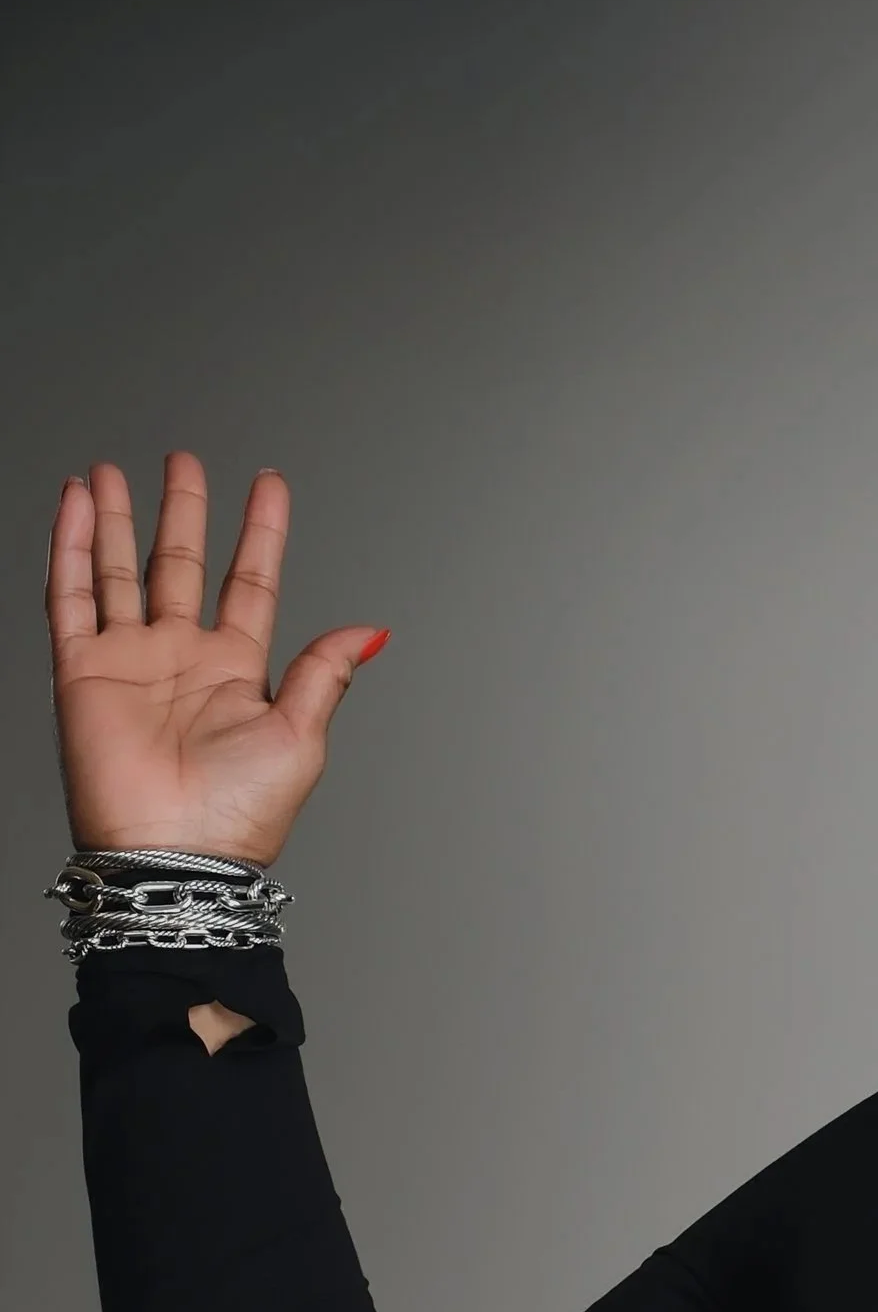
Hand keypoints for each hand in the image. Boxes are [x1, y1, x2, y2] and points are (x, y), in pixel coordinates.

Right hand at [46, 452, 386, 867]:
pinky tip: (78, 504)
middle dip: (183, 513)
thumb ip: (325, 672)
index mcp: (239, 670)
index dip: (260, 533)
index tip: (269, 484)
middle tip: (185, 461)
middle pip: (181, 565)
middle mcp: (183, 658)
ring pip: (119, 570)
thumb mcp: (302, 734)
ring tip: (117, 472)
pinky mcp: (83, 670)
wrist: (177, 851)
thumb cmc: (242, 812)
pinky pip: (70, 595)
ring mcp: (131, 660)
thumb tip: (372, 630)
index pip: (251, 582)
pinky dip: (72, 547)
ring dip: (119, 520)